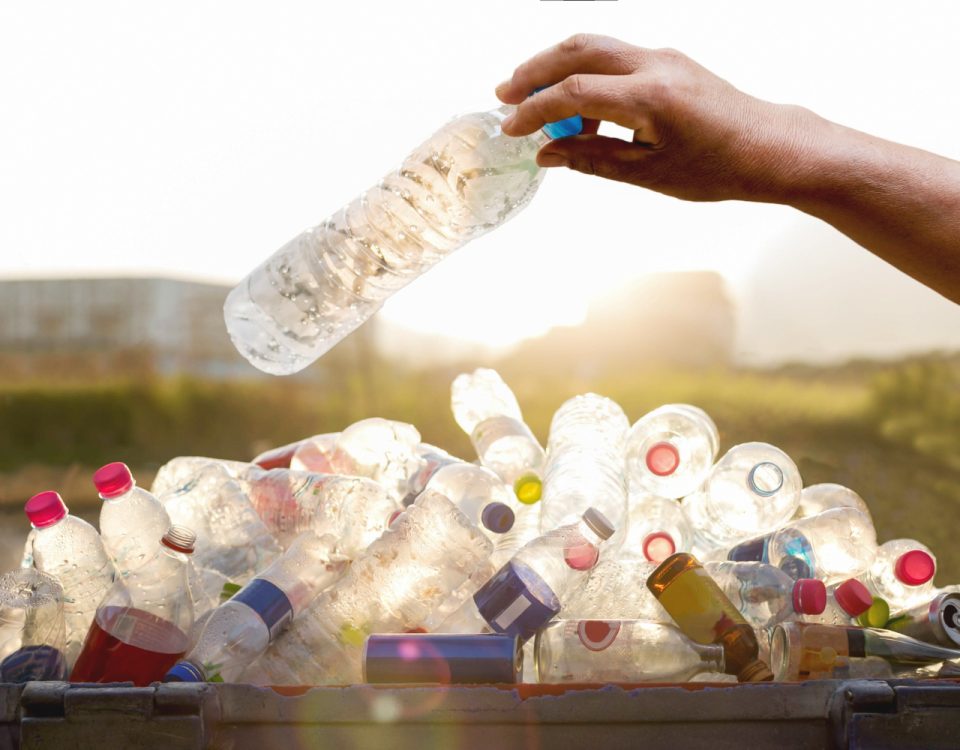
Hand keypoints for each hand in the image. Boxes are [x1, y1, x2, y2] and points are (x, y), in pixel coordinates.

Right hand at [496, 34, 819, 203]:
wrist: (769, 147)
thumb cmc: (719, 167)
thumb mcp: (649, 174)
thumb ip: (592, 159)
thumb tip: (548, 153)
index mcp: (651, 98)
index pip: (575, 93)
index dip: (535, 110)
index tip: (511, 128)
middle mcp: (656, 65)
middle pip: (578, 50)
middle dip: (534, 71)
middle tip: (504, 96)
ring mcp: (663, 57)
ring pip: (594, 46)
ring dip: (556, 67)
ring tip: (533, 103)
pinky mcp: (667, 61)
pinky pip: (614, 58)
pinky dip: (584, 75)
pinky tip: (578, 112)